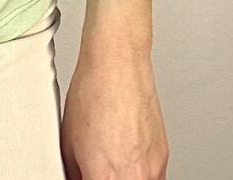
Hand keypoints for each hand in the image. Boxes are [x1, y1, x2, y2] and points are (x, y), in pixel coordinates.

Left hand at [60, 49, 169, 178]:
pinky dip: (138, 173)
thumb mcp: (69, 142)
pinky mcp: (164, 157)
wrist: (117, 63)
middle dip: (103, 178)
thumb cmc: (93, 92)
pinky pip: (153, 177)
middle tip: (94, 168)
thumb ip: (75, 173)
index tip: (85, 175)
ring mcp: (154, 169)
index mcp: (106, 178)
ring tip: (110, 163)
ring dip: (123, 178)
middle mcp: (135, 178)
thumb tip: (75, 179)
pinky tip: (125, 157)